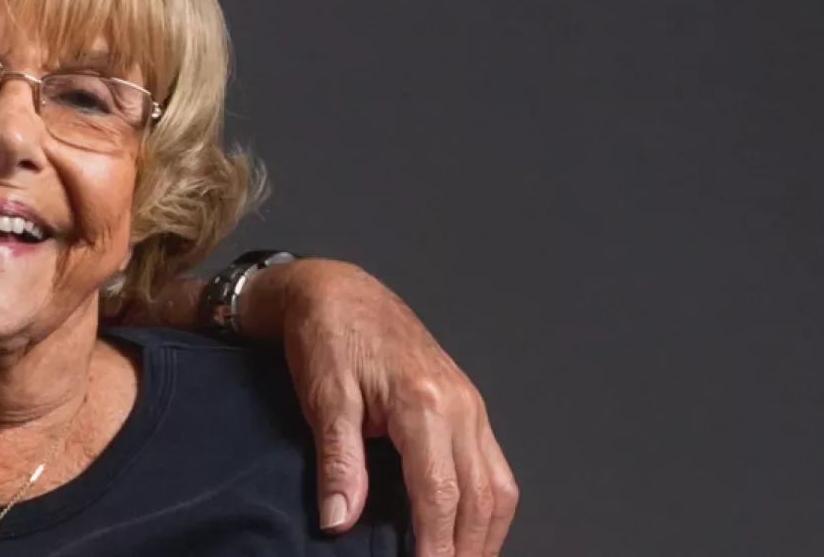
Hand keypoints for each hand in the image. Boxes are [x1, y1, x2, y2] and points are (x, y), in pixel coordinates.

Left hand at [253, 259, 517, 556]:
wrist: (341, 292)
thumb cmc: (330, 337)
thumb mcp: (325, 399)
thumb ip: (338, 463)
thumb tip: (340, 520)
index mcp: (423, 402)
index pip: (440, 493)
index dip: (435, 546)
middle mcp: (459, 405)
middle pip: (480, 497)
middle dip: (468, 550)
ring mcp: (470, 406)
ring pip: (498, 486)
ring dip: (487, 535)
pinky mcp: (469, 407)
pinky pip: (495, 468)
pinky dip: (488, 508)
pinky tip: (471, 532)